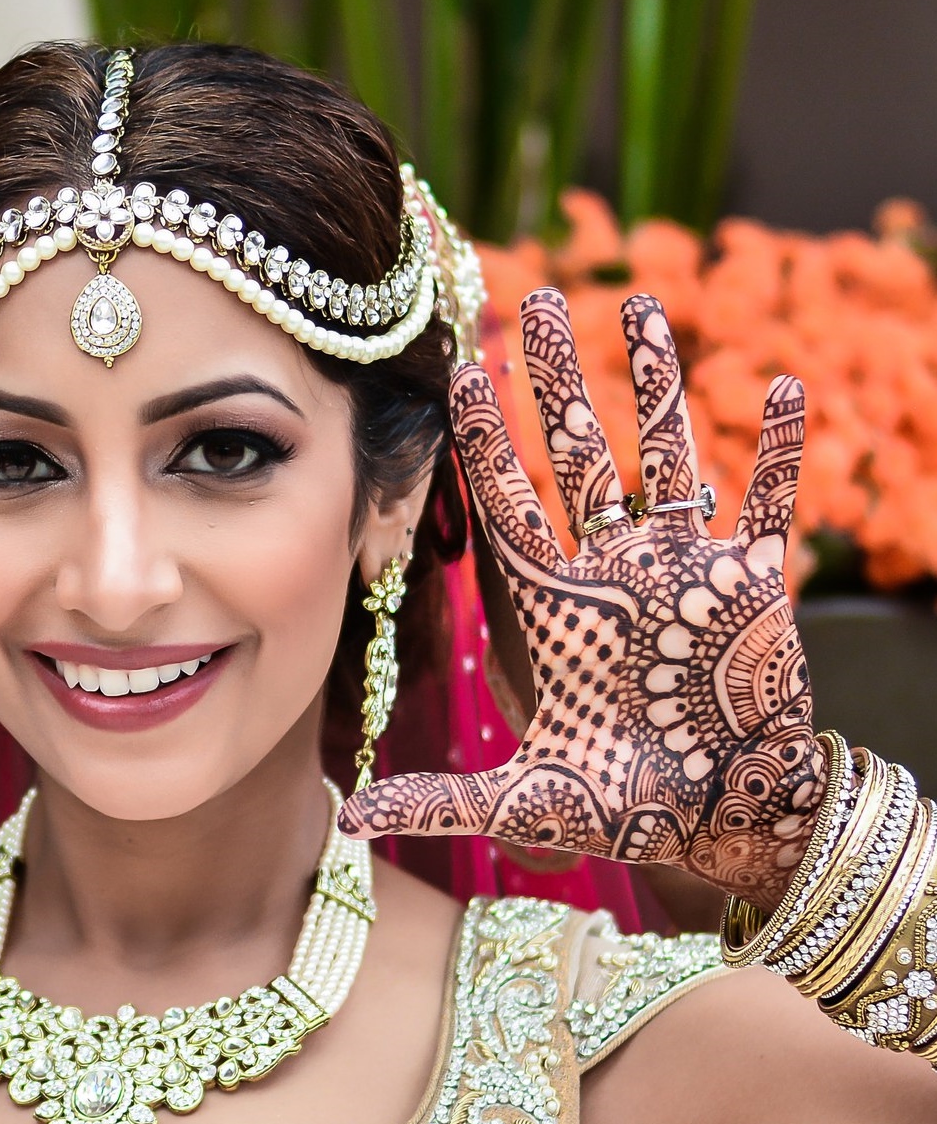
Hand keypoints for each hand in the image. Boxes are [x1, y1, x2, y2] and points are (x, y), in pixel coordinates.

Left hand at [341, 290, 822, 911]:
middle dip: (557, 382)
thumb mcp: (523, 799)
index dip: (485, 441)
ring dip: (655, 385)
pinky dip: (777, 449)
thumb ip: (439, 800)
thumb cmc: (617, 807)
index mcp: (551, 607)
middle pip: (578, 456)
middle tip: (535, 301)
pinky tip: (778, 385)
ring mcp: (683, 569)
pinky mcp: (755, 585)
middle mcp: (611, 571)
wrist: (716, 821)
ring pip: (666, 455)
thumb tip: (346, 822)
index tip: (464, 372)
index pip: (507, 505)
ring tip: (636, 307)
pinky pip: (768, 501)